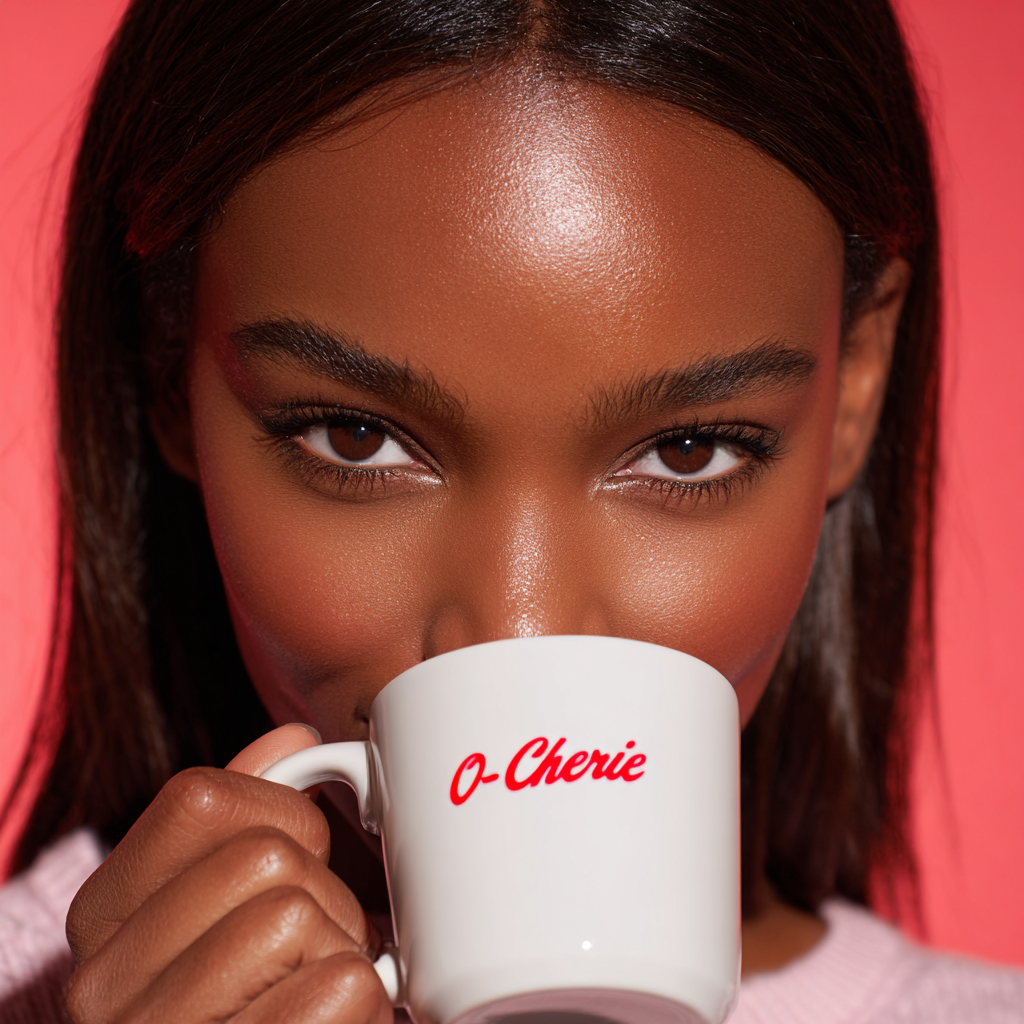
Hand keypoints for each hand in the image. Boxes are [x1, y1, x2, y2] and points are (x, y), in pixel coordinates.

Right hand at [66, 725, 391, 1023]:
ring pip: (299, 916)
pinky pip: (342, 988)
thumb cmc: (251, 1001)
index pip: (200, 800)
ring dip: (343, 952)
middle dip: (322, 894)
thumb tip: (293, 737)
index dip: (281, 816)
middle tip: (312, 947)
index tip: (293, 863)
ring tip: (315, 990)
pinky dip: (366, 1002)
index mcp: (102, 924)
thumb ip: (244, 820)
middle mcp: (104, 989)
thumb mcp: (222, 908)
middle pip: (266, 859)